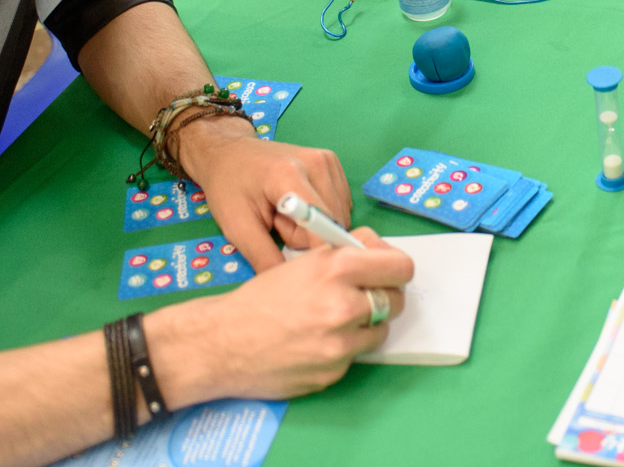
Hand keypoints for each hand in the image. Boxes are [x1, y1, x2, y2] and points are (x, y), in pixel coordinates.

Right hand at [151, 228, 413, 401]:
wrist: (223, 342)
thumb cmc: (261, 297)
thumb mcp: (303, 261)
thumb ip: (345, 252)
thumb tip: (378, 250)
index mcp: (337, 270)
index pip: (400, 267)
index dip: (395, 268)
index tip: (387, 272)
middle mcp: (344, 307)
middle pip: (396, 300)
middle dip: (383, 296)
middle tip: (363, 296)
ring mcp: (340, 345)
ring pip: (380, 331)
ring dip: (365, 326)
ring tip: (334, 321)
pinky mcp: (333, 373)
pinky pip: (355, 357)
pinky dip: (343, 349)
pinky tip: (316, 343)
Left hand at [172, 119, 352, 269]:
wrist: (227, 152)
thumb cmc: (228, 187)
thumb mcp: (237, 227)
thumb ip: (265, 257)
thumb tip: (291, 288)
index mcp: (290, 176)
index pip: (322, 226)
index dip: (311, 249)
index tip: (293, 258)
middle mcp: (317, 163)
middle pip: (333, 224)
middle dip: (307, 236)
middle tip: (276, 225)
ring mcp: (327, 160)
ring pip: (340, 217)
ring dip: (316, 227)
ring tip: (284, 214)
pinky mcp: (332, 162)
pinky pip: (340, 205)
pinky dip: (322, 214)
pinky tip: (298, 206)